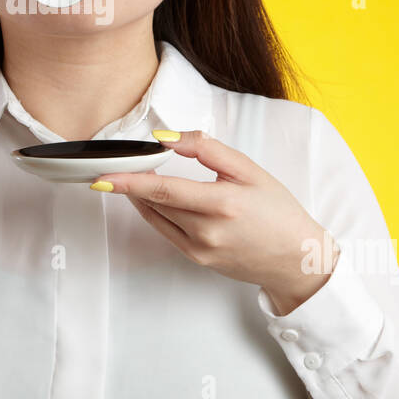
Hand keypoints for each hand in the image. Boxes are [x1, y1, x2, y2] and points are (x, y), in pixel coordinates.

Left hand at [91, 129, 340, 314]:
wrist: (295, 258)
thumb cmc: (277, 211)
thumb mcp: (248, 170)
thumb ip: (207, 150)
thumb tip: (167, 138)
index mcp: (221, 204)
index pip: (163, 189)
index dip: (129, 181)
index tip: (102, 175)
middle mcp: (206, 231)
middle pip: (154, 202)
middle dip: (129, 183)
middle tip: (110, 165)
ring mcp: (199, 249)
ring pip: (156, 217)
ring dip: (140, 196)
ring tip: (128, 177)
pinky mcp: (197, 260)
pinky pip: (165, 231)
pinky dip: (153, 212)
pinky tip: (149, 197)